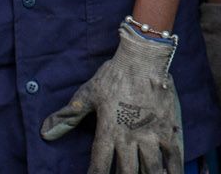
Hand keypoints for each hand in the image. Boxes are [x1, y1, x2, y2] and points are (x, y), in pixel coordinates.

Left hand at [43, 24, 184, 172]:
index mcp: (109, 132)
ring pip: (152, 170)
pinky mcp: (169, 129)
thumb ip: (68, 116)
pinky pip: (175, 156)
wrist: (143, 57)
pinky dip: (175, 170)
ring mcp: (152, 135)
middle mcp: (130, 138)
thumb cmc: (114, 75)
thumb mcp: (87, 94)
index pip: (99, 166)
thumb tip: (45, 133)